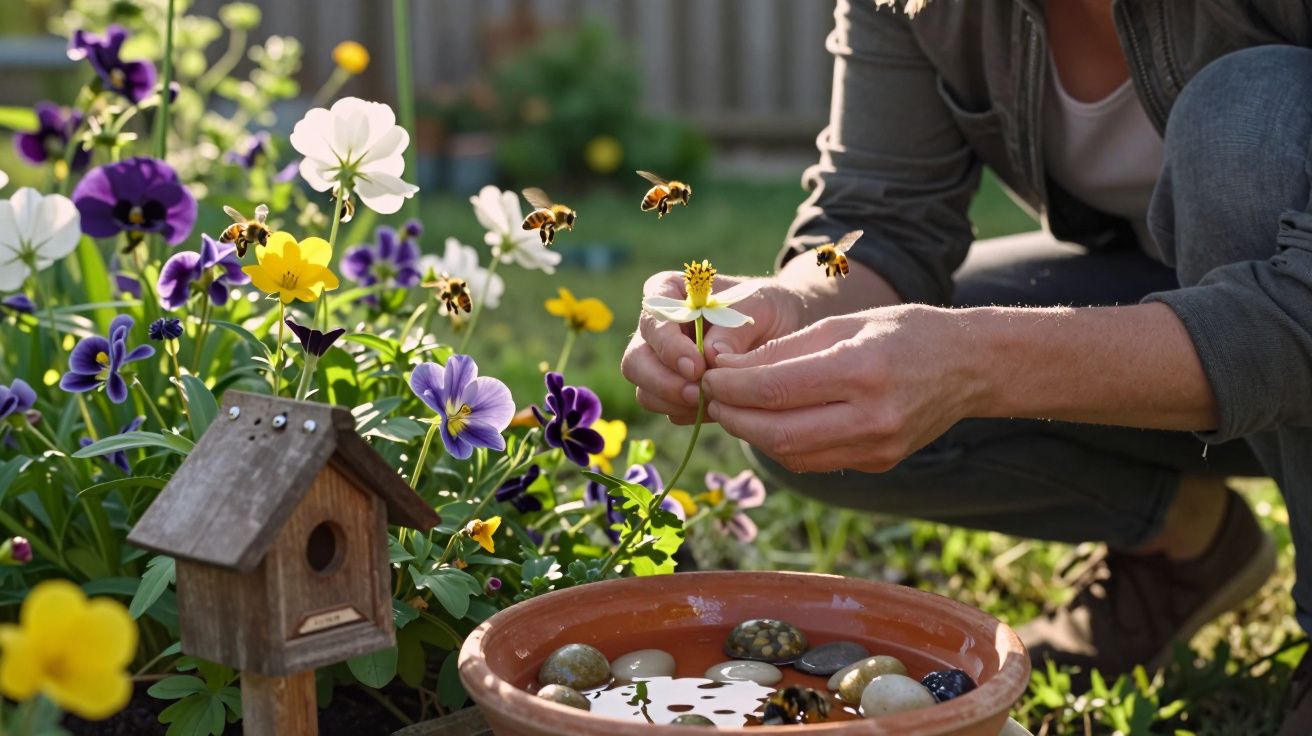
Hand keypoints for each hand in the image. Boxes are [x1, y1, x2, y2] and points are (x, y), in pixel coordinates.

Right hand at [620, 271, 804, 423]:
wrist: (781, 333)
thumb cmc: (765, 309)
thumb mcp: (760, 306)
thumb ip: (734, 327)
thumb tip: (711, 356)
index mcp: (669, 293)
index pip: (652, 318)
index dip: (667, 346)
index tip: (696, 367)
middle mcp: (656, 329)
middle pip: (635, 361)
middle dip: (664, 382)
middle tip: (699, 394)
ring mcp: (659, 363)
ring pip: (645, 391)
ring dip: (675, 403)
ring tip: (713, 402)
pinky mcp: (671, 391)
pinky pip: (666, 410)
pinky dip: (689, 414)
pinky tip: (717, 406)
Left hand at [702, 305, 982, 471]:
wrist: (969, 366)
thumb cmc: (902, 332)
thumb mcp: (843, 324)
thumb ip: (784, 350)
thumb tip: (727, 368)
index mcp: (861, 370)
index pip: (775, 389)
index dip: (731, 387)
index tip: (707, 377)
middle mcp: (871, 416)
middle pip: (776, 432)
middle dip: (733, 417)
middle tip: (710, 399)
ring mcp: (877, 447)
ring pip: (791, 455)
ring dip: (752, 435)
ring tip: (734, 410)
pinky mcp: (878, 462)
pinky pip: (815, 461)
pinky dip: (783, 444)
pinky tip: (770, 423)